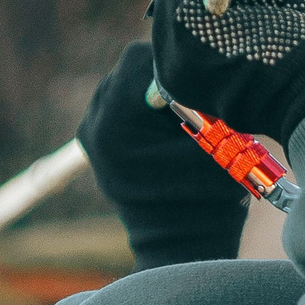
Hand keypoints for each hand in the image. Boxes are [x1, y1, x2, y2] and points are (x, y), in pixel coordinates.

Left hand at [77, 41, 245, 270]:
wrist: (181, 247)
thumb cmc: (206, 200)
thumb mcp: (216, 143)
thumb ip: (201, 97)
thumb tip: (198, 59)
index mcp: (115, 123)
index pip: (141, 58)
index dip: (176, 65)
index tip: (199, 89)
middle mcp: (93, 123)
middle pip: (129, 67)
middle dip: (163, 78)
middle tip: (193, 105)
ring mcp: (88, 132)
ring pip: (123, 81)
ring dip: (153, 91)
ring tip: (179, 120)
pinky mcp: (93, 139)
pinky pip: (118, 102)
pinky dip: (141, 106)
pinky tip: (163, 129)